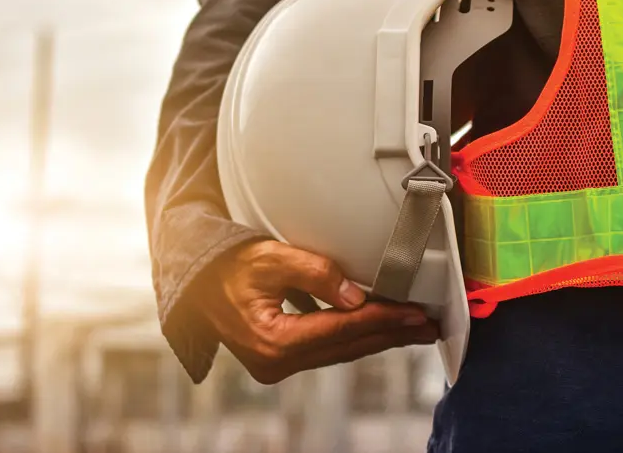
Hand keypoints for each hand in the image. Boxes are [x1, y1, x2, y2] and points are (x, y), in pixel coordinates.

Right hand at [194, 240, 439, 383]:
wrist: (193, 281)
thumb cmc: (226, 265)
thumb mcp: (269, 257)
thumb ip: (315, 273)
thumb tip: (356, 296)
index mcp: (273, 340)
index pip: (342, 329)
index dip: (383, 319)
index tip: (416, 313)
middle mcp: (276, 362)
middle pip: (346, 347)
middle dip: (391, 334)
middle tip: (429, 325)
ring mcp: (276, 365)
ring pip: (340, 352)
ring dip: (378, 338)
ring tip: (413, 329)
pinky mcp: (278, 360)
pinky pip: (326, 350)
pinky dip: (354, 337)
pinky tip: (377, 329)